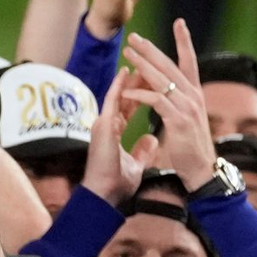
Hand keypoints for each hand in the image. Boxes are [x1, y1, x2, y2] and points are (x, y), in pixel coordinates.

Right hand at [81, 66, 158, 203]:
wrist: (105, 193)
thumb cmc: (116, 183)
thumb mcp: (136, 165)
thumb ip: (143, 151)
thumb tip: (153, 139)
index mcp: (114, 133)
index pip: (128, 108)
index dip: (140, 94)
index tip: (152, 82)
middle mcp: (107, 125)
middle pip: (124, 97)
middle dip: (137, 81)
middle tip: (148, 66)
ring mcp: (103, 124)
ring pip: (118, 95)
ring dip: (129, 79)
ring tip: (140, 63)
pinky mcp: (103, 125)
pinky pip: (111, 101)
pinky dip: (119, 86)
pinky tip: (126, 72)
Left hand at [121, 20, 215, 191]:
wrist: (201, 171)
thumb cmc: (190, 150)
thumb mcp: (184, 122)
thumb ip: (175, 106)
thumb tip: (164, 97)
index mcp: (195, 95)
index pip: (189, 62)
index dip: (185, 42)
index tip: (180, 22)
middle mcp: (193, 96)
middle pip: (170, 66)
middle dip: (152, 50)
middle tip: (135, 37)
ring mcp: (187, 107)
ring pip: (162, 79)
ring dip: (143, 65)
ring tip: (127, 54)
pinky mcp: (179, 120)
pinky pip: (157, 101)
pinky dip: (141, 94)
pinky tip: (127, 91)